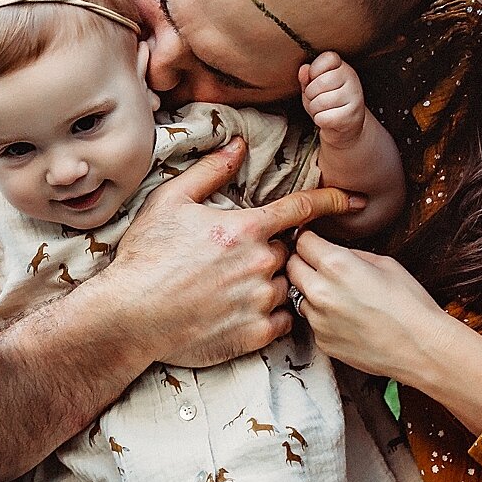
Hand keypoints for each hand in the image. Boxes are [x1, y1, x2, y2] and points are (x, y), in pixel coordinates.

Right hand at [90, 137, 359, 370]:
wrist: (128, 316)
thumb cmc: (146, 256)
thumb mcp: (170, 201)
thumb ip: (210, 171)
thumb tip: (239, 145)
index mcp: (244, 229)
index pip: (301, 209)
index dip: (331, 200)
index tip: (353, 200)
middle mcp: (260, 264)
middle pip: (288, 252)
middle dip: (270, 251)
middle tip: (232, 260)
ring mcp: (259, 301)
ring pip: (285, 286)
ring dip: (269, 284)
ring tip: (230, 288)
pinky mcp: (254, 335)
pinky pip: (281, 322)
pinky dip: (269, 316)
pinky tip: (240, 312)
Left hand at [285, 230, 481, 433]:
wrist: (421, 348)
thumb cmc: (410, 305)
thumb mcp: (384, 263)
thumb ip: (350, 255)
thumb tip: (333, 251)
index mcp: (336, 265)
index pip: (302, 242)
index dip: (309, 239)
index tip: (315, 242)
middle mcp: (320, 292)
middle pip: (291, 266)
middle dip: (303, 262)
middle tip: (320, 264)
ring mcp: (318, 320)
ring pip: (297, 295)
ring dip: (310, 290)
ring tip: (338, 294)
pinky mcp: (322, 341)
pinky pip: (311, 320)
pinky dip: (322, 315)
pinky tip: (346, 317)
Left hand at [299, 51, 366, 147]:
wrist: (346, 125)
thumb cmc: (328, 103)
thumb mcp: (313, 87)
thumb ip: (307, 77)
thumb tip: (304, 69)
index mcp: (342, 67)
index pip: (328, 58)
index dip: (315, 70)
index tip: (314, 79)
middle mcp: (352, 79)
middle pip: (321, 83)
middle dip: (311, 94)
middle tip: (316, 98)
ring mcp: (354, 97)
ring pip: (321, 102)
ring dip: (314, 109)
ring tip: (322, 109)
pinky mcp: (353, 115)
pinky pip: (324, 118)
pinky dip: (320, 120)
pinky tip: (327, 118)